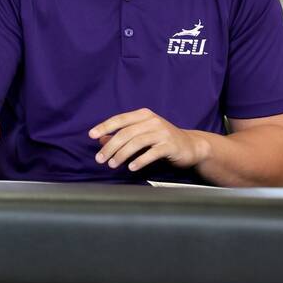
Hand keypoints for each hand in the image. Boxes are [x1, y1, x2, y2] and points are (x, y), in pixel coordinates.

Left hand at [89, 108, 208, 171]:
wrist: (191, 146)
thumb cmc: (162, 139)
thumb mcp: (141, 134)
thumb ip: (122, 136)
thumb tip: (100, 141)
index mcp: (143, 115)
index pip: (120, 119)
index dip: (104, 127)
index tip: (91, 135)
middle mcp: (152, 121)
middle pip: (126, 133)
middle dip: (110, 146)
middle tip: (100, 159)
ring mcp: (162, 132)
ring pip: (136, 142)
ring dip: (122, 155)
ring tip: (112, 165)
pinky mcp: (170, 146)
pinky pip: (152, 153)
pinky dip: (140, 160)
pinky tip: (131, 167)